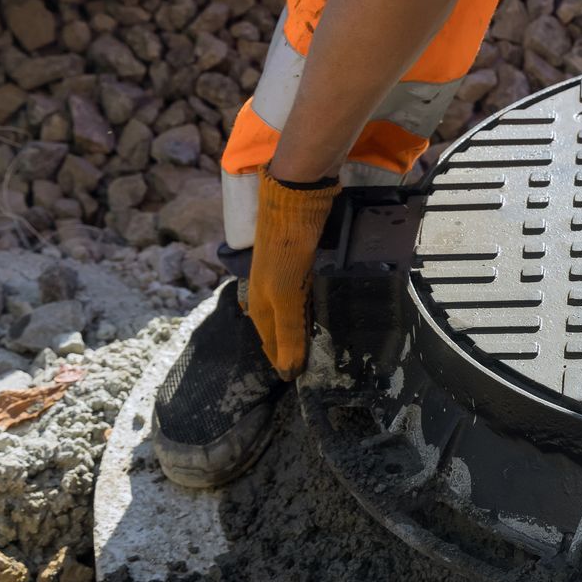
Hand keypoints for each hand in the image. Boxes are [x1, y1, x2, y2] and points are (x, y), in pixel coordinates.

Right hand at [245, 174, 340, 379]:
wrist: (293, 200)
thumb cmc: (286, 250)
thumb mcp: (287, 296)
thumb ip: (288, 332)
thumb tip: (288, 372)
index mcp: (260, 304)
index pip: (271, 344)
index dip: (283, 362)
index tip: (297, 380)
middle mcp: (267, 293)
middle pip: (278, 329)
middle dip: (290, 348)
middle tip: (310, 367)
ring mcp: (282, 276)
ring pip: (291, 311)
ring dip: (301, 328)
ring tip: (318, 344)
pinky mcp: (299, 262)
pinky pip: (304, 292)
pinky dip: (311, 306)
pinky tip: (321, 308)